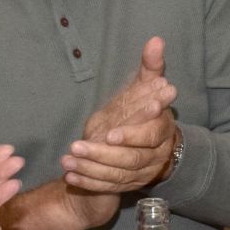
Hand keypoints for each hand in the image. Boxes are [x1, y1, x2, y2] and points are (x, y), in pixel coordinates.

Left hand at [63, 36, 179, 202]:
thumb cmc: (144, 109)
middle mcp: (156, 154)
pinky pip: (109, 188)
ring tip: (67, 160)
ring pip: (118, 176)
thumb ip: (151, 66)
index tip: (109, 133)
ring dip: (91, 169)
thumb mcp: (147, 86)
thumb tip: (155, 40)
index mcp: (163, 130)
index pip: (150, 136)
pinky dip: (89, 184)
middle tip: (75, 147)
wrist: (148, 144)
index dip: (131, 135)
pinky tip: (70, 176)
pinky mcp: (129, 186)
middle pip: (131, 159)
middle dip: (102, 154)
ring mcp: (143, 173)